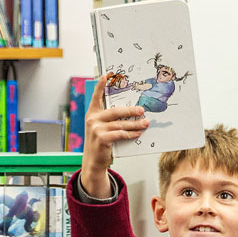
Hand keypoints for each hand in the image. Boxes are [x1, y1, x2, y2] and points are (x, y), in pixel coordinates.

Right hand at [80, 74, 148, 198]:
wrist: (93, 161)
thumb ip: (109, 119)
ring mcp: (96, 129)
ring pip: (120, 124)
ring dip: (135, 124)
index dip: (100, 86)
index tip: (106, 75)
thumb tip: (130, 113)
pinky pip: (120, 134)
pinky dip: (131, 134)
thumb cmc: (100, 143)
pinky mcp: (101, 138)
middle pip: (115, 111)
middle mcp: (92, 119)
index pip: (96, 97)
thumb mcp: (100, 128)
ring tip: (145, 123)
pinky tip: (138, 133)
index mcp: (92, 114)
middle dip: (131, 110)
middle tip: (142, 110)